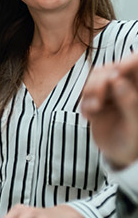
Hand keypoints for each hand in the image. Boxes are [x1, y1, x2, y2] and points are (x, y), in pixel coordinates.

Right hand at [81, 53, 137, 168]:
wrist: (120, 155)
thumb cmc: (134, 140)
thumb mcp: (135, 125)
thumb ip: (130, 103)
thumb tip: (117, 81)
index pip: (136, 63)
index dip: (129, 61)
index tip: (119, 70)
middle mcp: (126, 86)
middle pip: (110, 68)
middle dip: (101, 80)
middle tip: (101, 98)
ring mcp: (110, 93)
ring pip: (95, 77)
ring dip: (90, 90)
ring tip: (96, 107)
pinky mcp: (95, 101)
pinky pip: (84, 94)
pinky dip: (84, 103)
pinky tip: (90, 116)